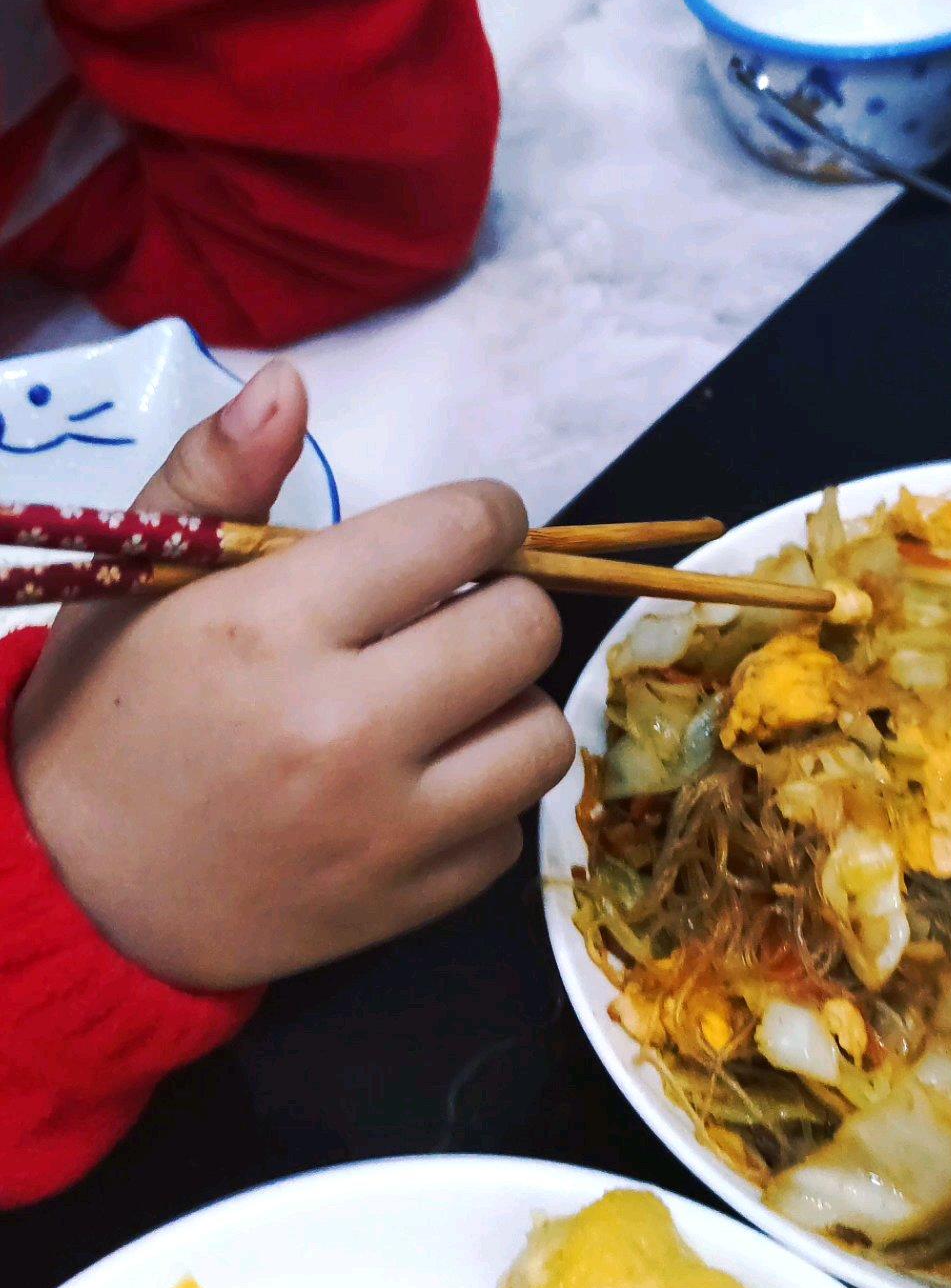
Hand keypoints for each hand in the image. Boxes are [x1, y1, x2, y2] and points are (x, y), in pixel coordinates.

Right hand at [11, 360, 573, 988]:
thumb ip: (218, 470)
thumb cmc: (111, 710)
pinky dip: (482, 800)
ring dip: (507, 703)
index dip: (486, 514)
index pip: (457, 533)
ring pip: (540, 735)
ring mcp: (386, 827)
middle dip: (503, 601)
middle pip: (524, 629)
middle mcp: (347, 727)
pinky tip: (422, 784)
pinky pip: (510, 832)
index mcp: (275, 625)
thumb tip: (290, 383)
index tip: (472, 528)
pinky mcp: (408, 904)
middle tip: (454, 613)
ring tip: (447, 700)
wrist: (72, 886)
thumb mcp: (144, 573)